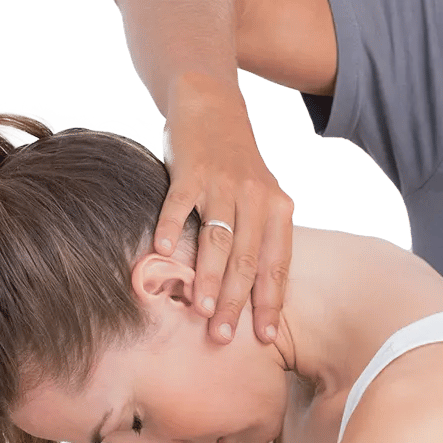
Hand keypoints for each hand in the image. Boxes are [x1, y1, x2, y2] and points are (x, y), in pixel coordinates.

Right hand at [156, 75, 295, 346]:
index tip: (266, 338)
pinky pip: (181, 201)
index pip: (277, 266)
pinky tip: (164, 251)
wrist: (213, 104)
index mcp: (278, 210)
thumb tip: (259, 295)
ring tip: (201, 309)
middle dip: (237, 302)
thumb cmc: (237, 165)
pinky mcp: (191, 168)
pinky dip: (172, 225)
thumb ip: (262, 239)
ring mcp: (223, 183)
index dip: (271, 302)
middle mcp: (256, 198)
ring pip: (219, 238)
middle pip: (248, 259)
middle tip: (224, 337)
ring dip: (210, 276)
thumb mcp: (261, 199)